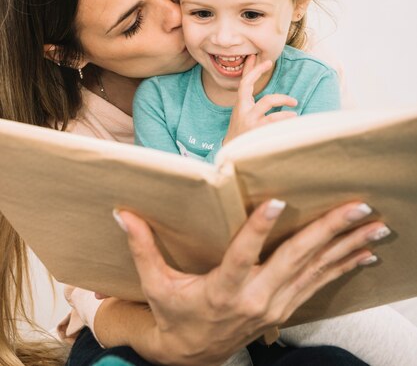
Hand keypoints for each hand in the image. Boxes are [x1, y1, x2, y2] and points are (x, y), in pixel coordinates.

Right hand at [100, 201, 387, 365]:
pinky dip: (343, 266)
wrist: (193, 356)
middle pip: (295, 260)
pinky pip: (319, 284)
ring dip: (346, 245)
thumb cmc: (174, 315)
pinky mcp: (285, 307)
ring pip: (316, 270)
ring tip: (373, 223)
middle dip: (328, 231)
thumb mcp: (155, 285)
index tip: (278, 203)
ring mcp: (276, 305)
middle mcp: (255, 298)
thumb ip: (143, 247)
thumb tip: (122, 212)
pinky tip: (364, 251)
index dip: (259, 229)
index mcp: (222, 289)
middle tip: (356, 208)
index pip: (242, 256)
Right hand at [223, 55, 296, 144]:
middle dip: (283, 99)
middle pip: (267, 101)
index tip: (268, 62)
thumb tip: (252, 58)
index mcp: (241, 104)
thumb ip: (248, 84)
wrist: (230, 147)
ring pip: (273, 119)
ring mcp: (252, 126)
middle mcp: (245, 114)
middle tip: (294, 101)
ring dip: (286, 117)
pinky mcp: (258, 136)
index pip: (246, 83)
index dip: (256, 71)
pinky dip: (284, 126)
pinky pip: (275, 129)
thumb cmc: (240, 122)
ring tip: (295, 115)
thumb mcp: (242, 103)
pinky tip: (291, 126)